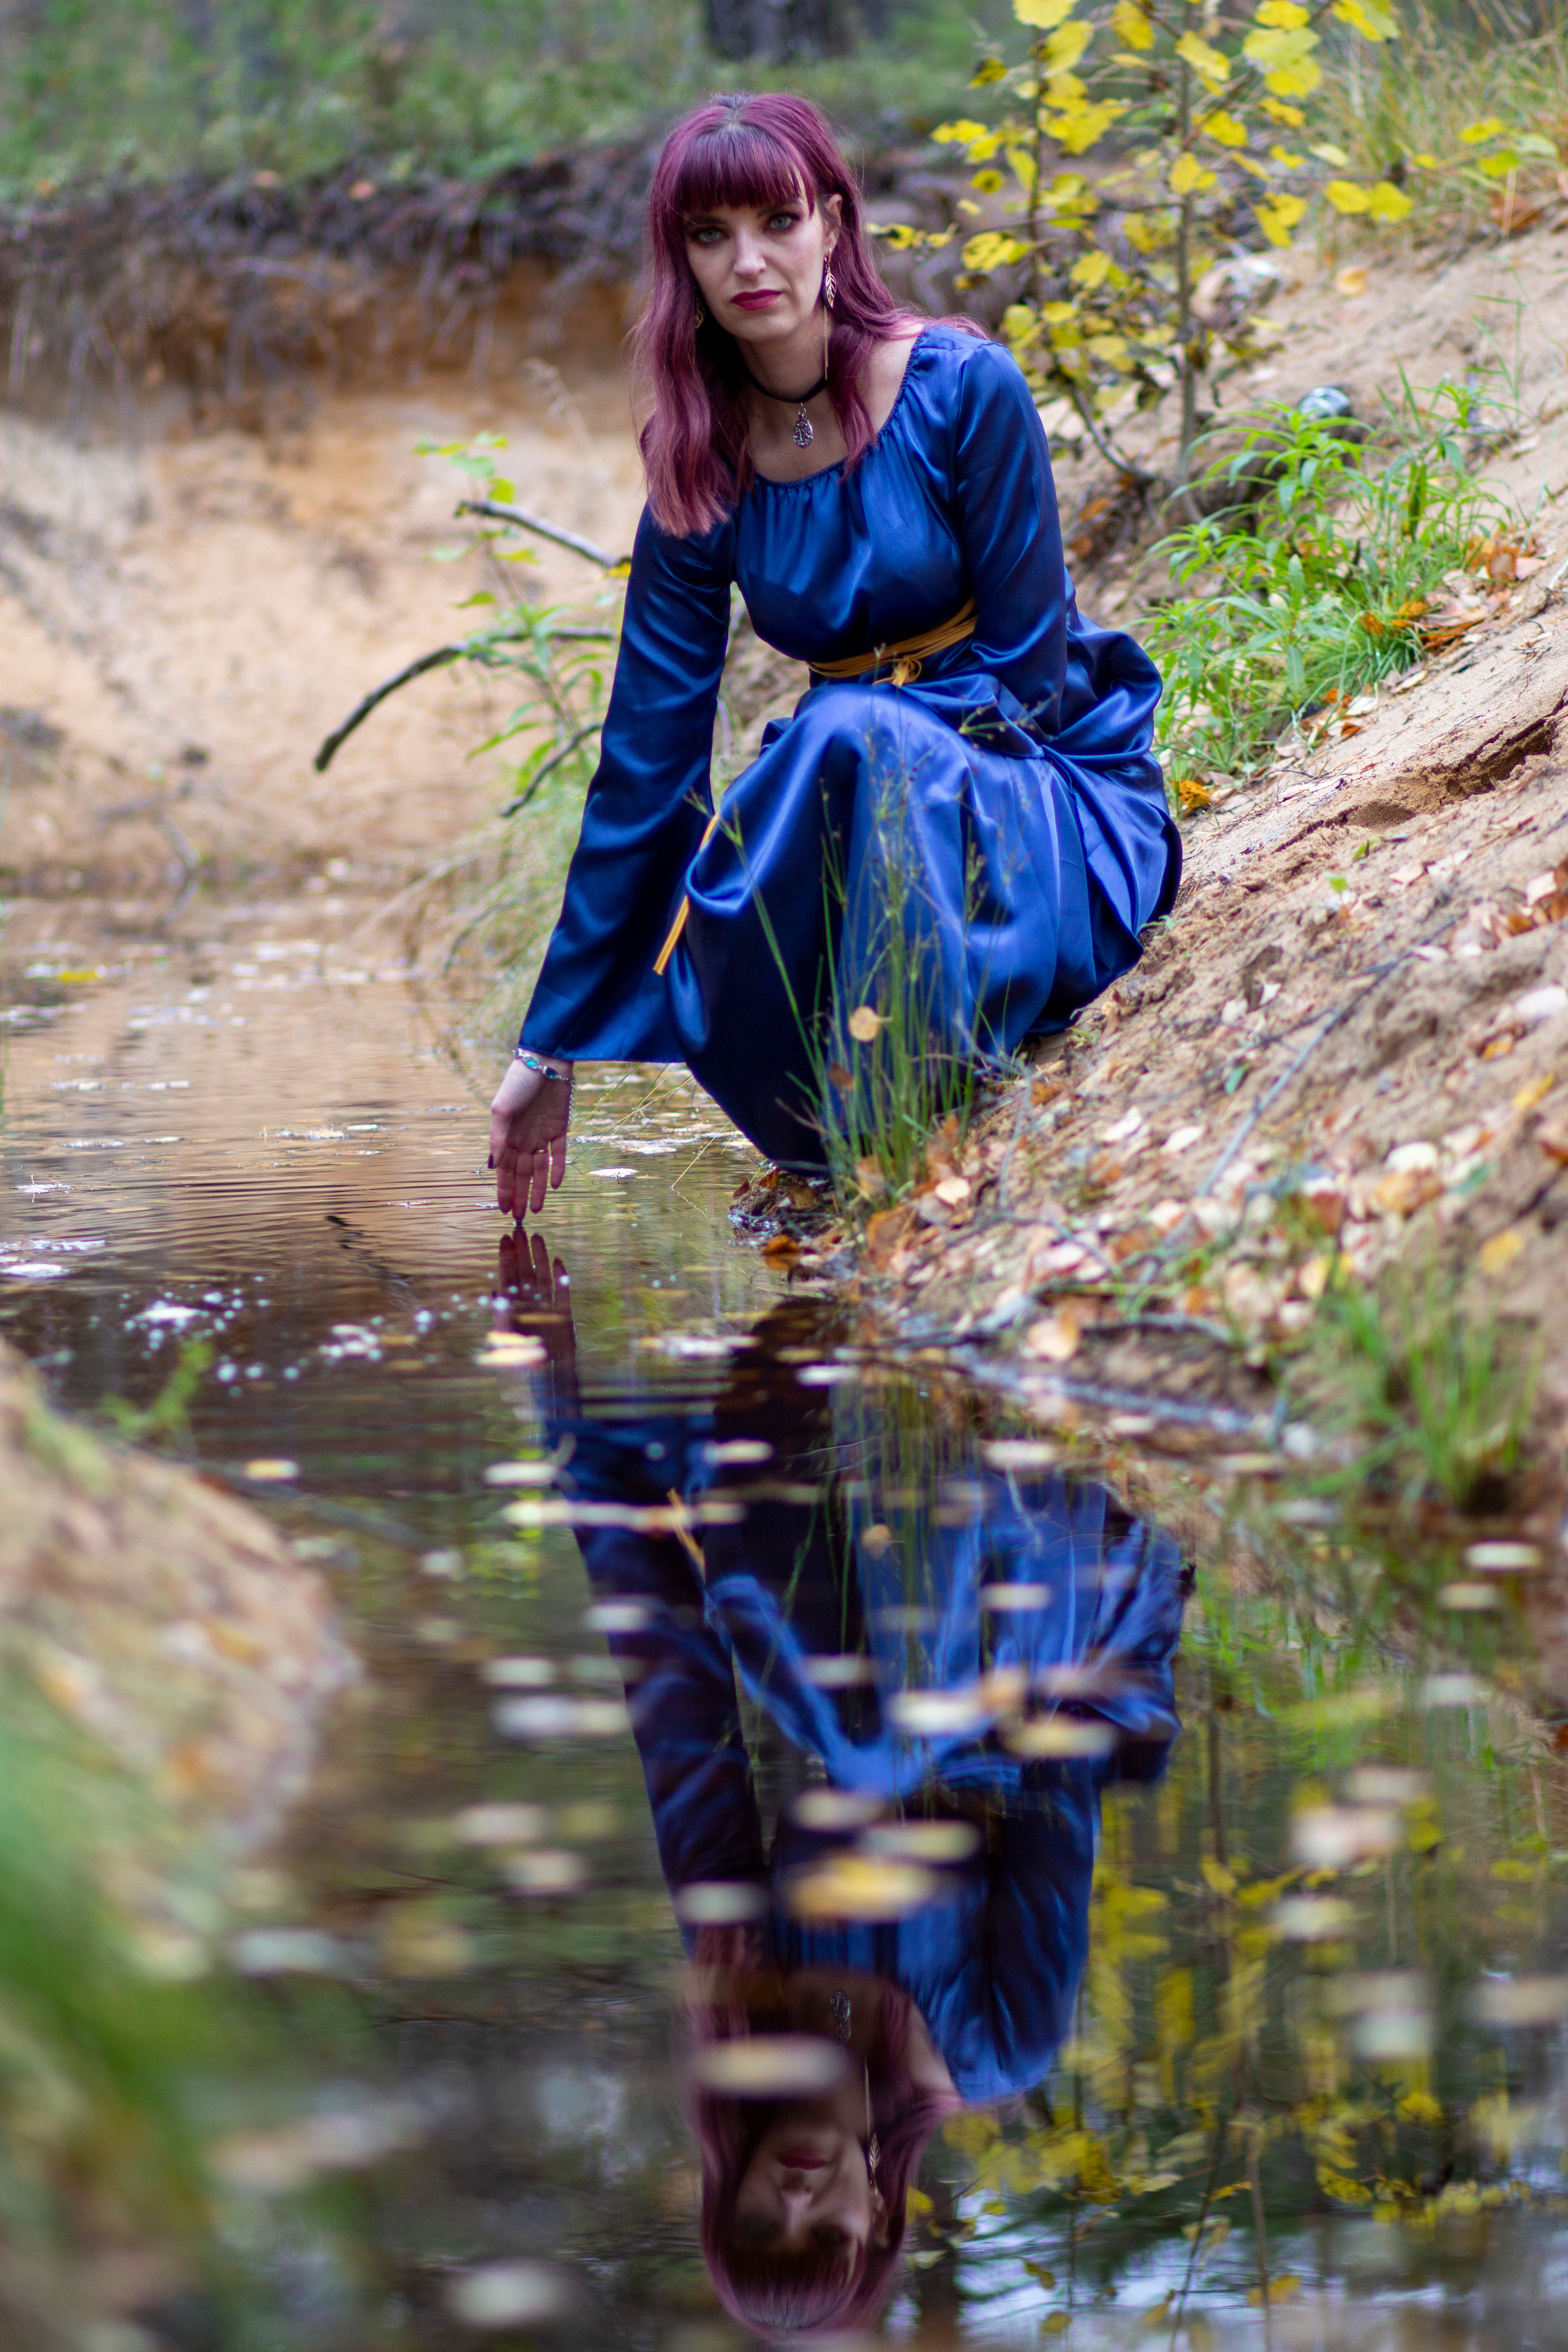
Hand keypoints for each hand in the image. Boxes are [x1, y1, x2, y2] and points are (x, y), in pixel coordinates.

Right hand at [489, 1055, 571, 1217]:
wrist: (545, 1061)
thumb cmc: (518, 1082)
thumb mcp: (501, 1109)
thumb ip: (498, 1138)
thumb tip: (493, 1165)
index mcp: (506, 1134)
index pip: (504, 1169)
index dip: (503, 1189)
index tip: (502, 1209)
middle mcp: (523, 1138)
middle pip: (521, 1173)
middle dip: (519, 1195)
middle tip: (518, 1218)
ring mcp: (542, 1134)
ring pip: (539, 1168)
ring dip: (537, 1188)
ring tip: (535, 1209)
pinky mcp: (560, 1128)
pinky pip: (559, 1153)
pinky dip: (557, 1169)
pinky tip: (554, 1185)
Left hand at [496, 1230, 579, 1411]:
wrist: (551, 1401)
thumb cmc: (523, 1382)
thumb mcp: (506, 1349)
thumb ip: (503, 1322)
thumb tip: (496, 1295)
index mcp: (509, 1319)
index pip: (506, 1283)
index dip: (505, 1261)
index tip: (503, 1239)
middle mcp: (527, 1315)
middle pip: (524, 1278)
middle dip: (522, 1254)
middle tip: (520, 1228)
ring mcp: (546, 1318)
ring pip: (543, 1283)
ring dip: (541, 1261)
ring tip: (539, 1238)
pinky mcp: (565, 1325)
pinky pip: (563, 1297)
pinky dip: (561, 1281)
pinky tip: (559, 1263)